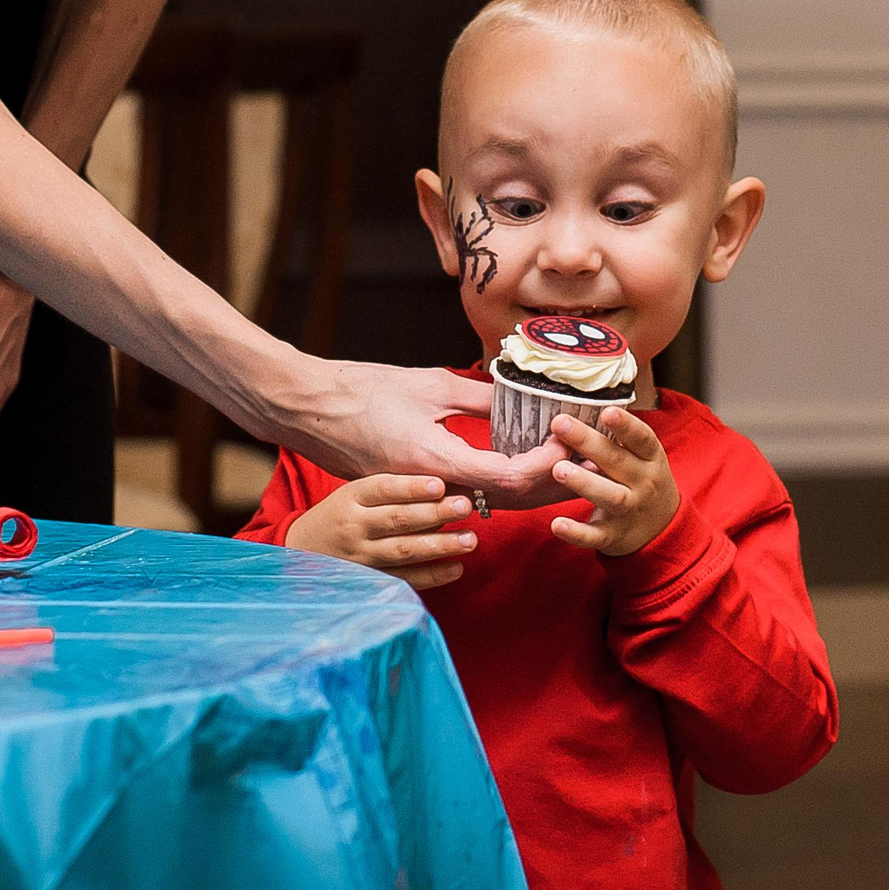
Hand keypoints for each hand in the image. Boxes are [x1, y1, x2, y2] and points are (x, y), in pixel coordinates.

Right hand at [282, 359, 569, 506]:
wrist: (305, 408)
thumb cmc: (361, 389)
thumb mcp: (429, 383)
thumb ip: (479, 395)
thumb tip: (524, 398)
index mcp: (435, 459)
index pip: (507, 478)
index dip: (546, 466)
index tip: (569, 443)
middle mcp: (429, 487)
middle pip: (504, 502)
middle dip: (549, 486)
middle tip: (583, 465)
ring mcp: (418, 494)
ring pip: (486, 505)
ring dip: (527, 491)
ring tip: (563, 470)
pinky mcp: (410, 492)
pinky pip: (464, 500)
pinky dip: (496, 489)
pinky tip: (516, 473)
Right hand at [285, 474, 477, 589]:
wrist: (302, 551)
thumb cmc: (340, 514)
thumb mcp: (355, 492)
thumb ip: (391, 488)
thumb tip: (445, 482)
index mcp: (351, 497)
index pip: (382, 488)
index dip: (412, 487)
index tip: (440, 483)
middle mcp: (354, 527)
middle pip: (397, 520)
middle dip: (435, 513)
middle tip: (465, 506)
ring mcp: (361, 557)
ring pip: (404, 550)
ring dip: (440, 545)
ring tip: (470, 539)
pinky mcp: (371, 580)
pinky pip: (405, 579)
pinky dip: (432, 576)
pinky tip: (456, 568)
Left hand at [546, 409, 679, 555]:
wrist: (660, 529)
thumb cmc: (641, 480)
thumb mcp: (642, 457)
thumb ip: (620, 435)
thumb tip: (583, 398)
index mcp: (650, 459)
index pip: (642, 439)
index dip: (626, 426)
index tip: (607, 411)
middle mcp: (643, 484)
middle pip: (617, 461)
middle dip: (589, 443)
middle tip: (560, 424)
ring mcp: (629, 511)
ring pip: (609, 496)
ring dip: (584, 482)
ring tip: (558, 469)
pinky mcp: (613, 536)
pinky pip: (594, 535)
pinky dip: (576, 532)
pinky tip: (556, 523)